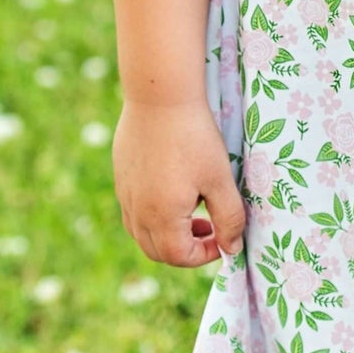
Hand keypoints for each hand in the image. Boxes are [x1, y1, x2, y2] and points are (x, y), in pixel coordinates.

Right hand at [113, 96, 245, 266]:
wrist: (159, 95)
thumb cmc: (194, 137)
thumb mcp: (220, 179)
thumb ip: (229, 218)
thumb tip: (232, 248)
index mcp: (161, 216)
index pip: (179, 256)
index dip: (205, 255)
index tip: (224, 237)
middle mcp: (136, 211)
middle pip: (157, 251)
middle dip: (186, 249)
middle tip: (211, 228)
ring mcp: (125, 194)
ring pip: (142, 233)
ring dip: (168, 234)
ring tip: (195, 210)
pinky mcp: (121, 177)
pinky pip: (133, 211)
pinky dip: (154, 215)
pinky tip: (174, 189)